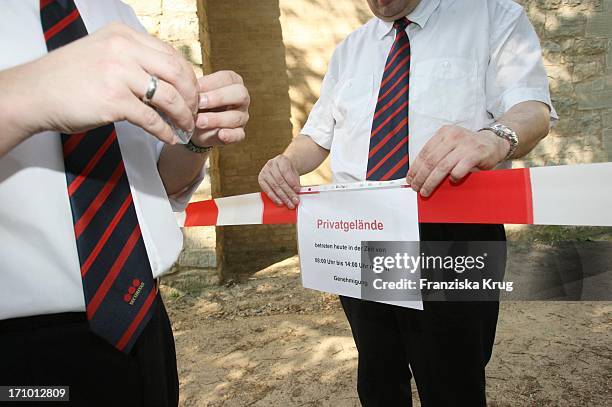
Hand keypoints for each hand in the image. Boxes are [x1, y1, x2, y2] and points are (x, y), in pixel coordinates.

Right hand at [21, 23, 197, 143]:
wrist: (33, 94)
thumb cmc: (68, 78)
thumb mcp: (102, 53)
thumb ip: (133, 59)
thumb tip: (168, 77)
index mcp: (123, 35)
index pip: (171, 54)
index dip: (188, 77)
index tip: (192, 93)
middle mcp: (123, 50)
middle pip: (177, 73)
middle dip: (192, 96)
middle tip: (194, 112)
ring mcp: (119, 75)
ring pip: (169, 97)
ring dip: (183, 116)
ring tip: (186, 127)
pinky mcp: (114, 101)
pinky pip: (152, 119)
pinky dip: (166, 131)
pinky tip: (170, 137)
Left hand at [191, 71, 249, 146]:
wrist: (195, 125)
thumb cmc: (198, 104)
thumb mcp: (196, 93)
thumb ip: (197, 89)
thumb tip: (189, 87)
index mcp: (232, 82)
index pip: (227, 78)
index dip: (211, 83)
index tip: (195, 88)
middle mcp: (241, 99)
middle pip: (239, 94)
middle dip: (219, 98)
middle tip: (200, 103)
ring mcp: (242, 117)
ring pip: (236, 117)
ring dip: (217, 119)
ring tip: (199, 122)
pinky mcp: (239, 133)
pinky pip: (238, 134)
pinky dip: (230, 135)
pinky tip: (221, 134)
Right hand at [258, 154, 300, 208]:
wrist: (281, 166)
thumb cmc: (288, 171)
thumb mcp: (294, 173)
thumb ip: (296, 182)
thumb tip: (297, 193)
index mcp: (281, 160)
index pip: (286, 172)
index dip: (292, 182)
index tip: (298, 190)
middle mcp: (271, 164)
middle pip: (280, 181)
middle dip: (288, 193)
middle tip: (295, 200)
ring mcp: (265, 171)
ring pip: (274, 186)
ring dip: (283, 197)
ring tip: (289, 203)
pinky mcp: (261, 179)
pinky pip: (267, 190)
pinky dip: (274, 197)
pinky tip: (280, 202)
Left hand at [406, 125, 509, 196]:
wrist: (493, 143)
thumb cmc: (468, 148)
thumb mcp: (451, 145)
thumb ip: (437, 154)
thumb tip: (418, 174)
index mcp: (444, 133)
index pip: (424, 152)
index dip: (415, 167)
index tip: (410, 179)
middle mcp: (453, 136)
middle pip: (431, 161)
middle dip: (421, 177)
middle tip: (416, 188)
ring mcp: (465, 144)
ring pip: (442, 167)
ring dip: (431, 182)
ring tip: (426, 190)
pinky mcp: (476, 154)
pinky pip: (459, 169)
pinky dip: (453, 178)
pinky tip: (452, 182)